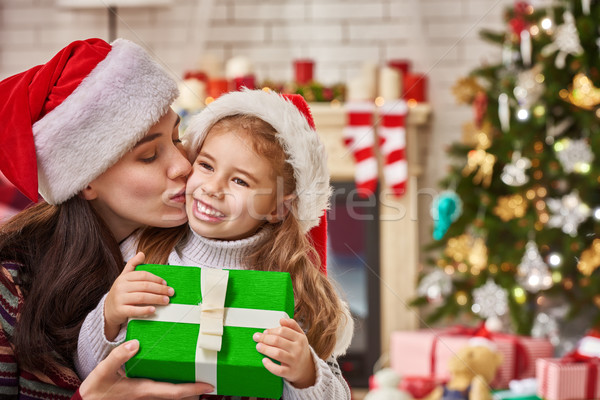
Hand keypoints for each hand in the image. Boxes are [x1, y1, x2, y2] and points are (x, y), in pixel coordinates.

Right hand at [79, 340, 212, 399]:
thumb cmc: (95, 389)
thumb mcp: (103, 371)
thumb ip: (118, 357)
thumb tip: (135, 344)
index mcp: (144, 389)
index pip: (174, 391)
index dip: (193, 389)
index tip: (208, 385)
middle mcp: (149, 394)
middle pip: (177, 394)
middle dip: (195, 390)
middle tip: (210, 380)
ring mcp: (146, 395)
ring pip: (171, 394)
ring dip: (186, 388)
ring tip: (199, 377)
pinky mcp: (142, 392)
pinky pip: (163, 390)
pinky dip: (174, 385)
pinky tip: (176, 375)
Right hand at [104, 252, 173, 339]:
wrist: (107, 310)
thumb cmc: (121, 293)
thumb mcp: (124, 277)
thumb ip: (133, 265)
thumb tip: (142, 253)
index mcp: (124, 277)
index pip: (143, 275)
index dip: (156, 278)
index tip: (166, 283)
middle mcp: (121, 287)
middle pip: (145, 286)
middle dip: (160, 289)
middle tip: (171, 293)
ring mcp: (119, 299)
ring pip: (141, 297)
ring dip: (156, 299)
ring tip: (166, 301)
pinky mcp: (119, 311)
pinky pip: (134, 310)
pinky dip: (145, 310)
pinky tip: (153, 310)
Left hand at [253, 318, 315, 388]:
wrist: (306, 368)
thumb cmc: (299, 349)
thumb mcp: (300, 336)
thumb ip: (292, 325)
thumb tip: (282, 319)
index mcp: (300, 338)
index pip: (283, 331)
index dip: (271, 330)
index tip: (264, 331)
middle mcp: (298, 349)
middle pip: (278, 341)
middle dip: (265, 338)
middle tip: (256, 338)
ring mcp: (294, 361)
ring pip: (277, 353)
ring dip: (265, 349)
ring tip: (258, 347)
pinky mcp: (290, 372)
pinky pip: (278, 370)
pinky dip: (269, 365)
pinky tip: (264, 360)